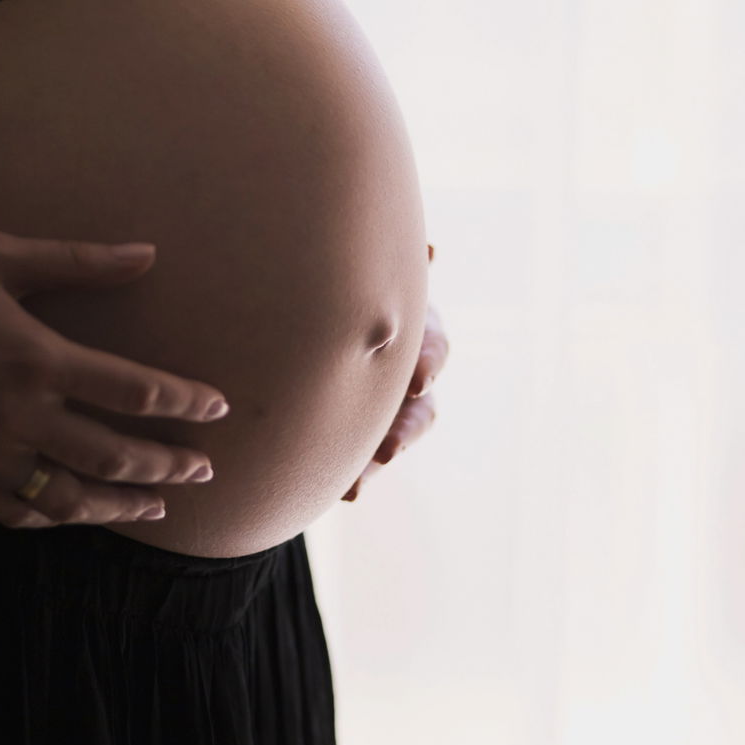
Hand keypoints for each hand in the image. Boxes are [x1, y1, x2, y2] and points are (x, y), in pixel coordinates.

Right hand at [0, 231, 228, 529]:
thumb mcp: (0, 255)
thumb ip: (80, 261)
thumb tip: (148, 253)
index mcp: (35, 358)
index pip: (134, 392)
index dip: (185, 403)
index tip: (218, 407)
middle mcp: (15, 416)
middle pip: (114, 455)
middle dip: (169, 465)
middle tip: (205, 469)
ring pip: (69, 498)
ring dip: (121, 504)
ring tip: (158, 505)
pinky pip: (12, 512)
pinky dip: (53, 519)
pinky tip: (77, 515)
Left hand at [342, 242, 446, 502]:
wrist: (312, 308)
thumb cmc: (341, 278)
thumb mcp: (360, 273)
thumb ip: (382, 266)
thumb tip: (431, 251)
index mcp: (412, 325)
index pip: (432, 344)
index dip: (428, 362)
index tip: (417, 380)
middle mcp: (409, 368)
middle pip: (420, 406)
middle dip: (406, 428)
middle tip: (388, 448)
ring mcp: (390, 404)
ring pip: (395, 438)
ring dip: (378, 461)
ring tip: (356, 485)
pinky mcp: (365, 431)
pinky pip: (364, 460)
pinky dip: (357, 477)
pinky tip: (345, 493)